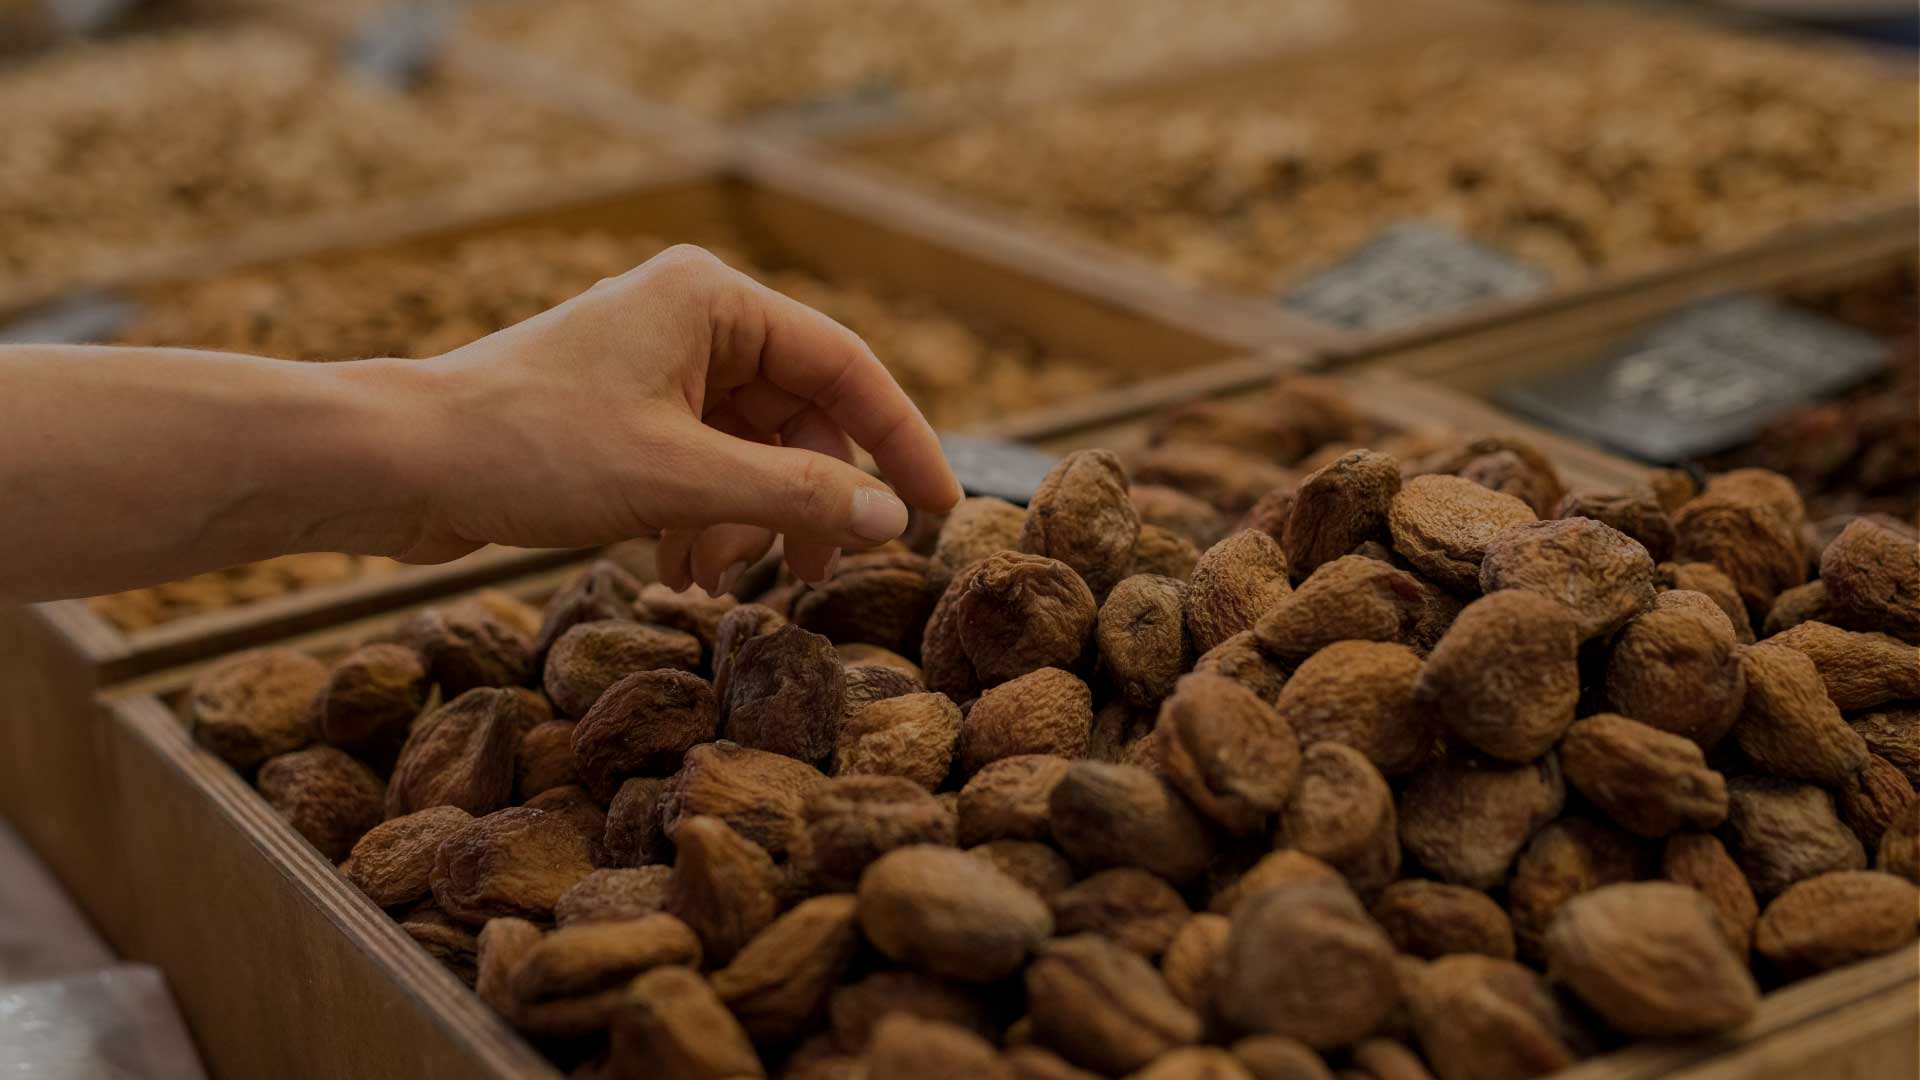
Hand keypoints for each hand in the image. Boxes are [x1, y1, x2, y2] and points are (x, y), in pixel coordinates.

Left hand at [397, 245, 961, 588]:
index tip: (941, 511)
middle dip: (805, 498)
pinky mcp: (624, 418)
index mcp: (711, 299)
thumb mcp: (677, 479)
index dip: (901, 440)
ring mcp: (655, 370)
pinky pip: (702, 470)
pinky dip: (703, 523)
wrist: (394, 465)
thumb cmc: (526, 448)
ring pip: (751, 451)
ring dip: (747, 522)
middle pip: (799, 415)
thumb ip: (794, 494)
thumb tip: (892, 520)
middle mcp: (691, 321)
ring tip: (714, 580)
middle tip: (816, 573)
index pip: (844, 365)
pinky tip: (676, 574)